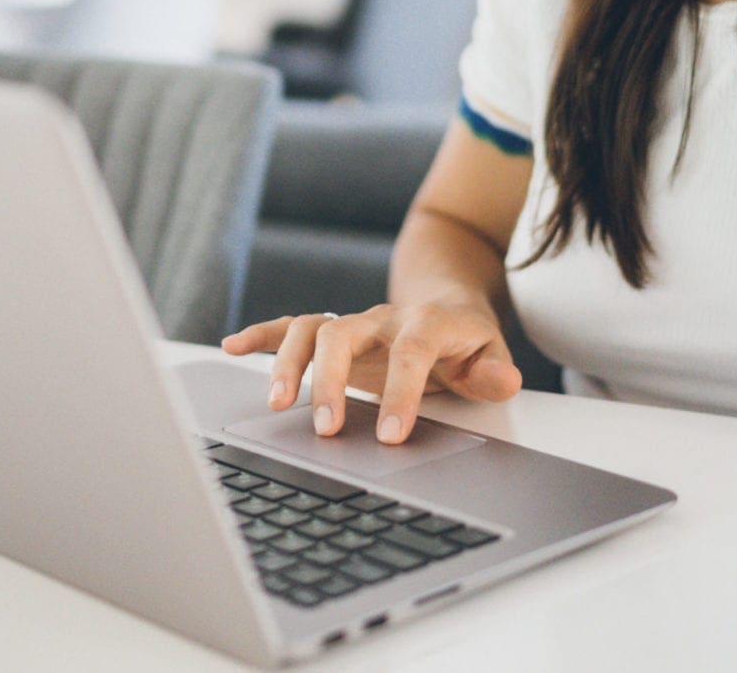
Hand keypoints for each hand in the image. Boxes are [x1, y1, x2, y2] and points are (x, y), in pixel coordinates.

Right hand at [221, 302, 521, 444]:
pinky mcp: (331, 332)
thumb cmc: (464, 340)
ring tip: (277, 404)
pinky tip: (233, 348)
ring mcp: (353, 324)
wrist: (444, 302)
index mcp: (425, 324)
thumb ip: (494, 371)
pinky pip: (290, 326)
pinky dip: (261, 336)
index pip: (410, 353)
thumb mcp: (490, 354)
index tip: (390, 435)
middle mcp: (382, 320)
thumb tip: (503, 381)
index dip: (400, 392)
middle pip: (344, 334)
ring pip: (312, 328)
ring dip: (288, 362)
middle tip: (328, 429)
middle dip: (331, 381)